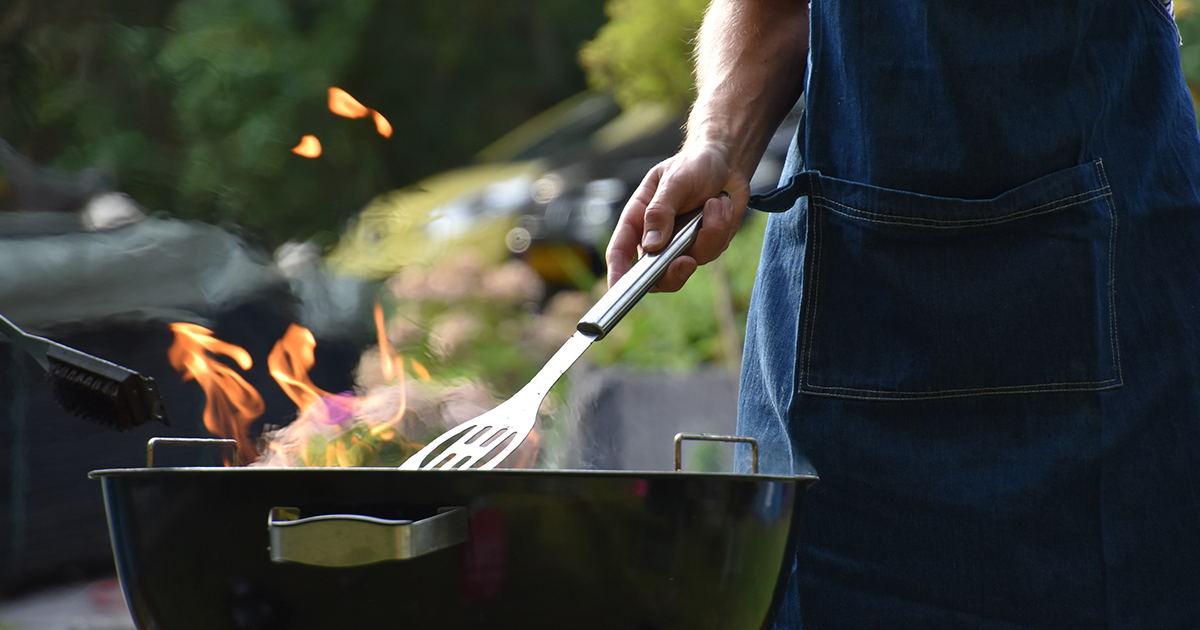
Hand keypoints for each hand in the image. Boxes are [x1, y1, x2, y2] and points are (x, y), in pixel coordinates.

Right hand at [605, 143, 749, 290]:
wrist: (726, 163)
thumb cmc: (692, 166)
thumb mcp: (674, 181)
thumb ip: (661, 211)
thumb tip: (652, 245)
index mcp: (638, 219)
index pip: (620, 252)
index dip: (617, 274)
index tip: (618, 290)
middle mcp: (656, 238)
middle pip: (655, 275)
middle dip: (672, 273)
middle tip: (686, 261)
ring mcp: (681, 245)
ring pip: (691, 262)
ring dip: (708, 234)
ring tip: (715, 203)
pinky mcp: (705, 245)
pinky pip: (713, 251)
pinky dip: (722, 228)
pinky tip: (722, 205)